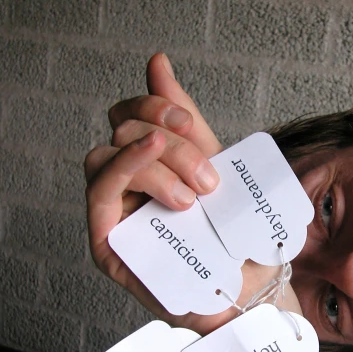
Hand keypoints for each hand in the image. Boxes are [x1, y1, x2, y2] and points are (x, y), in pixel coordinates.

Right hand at [84, 54, 301, 334]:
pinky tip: (151, 157)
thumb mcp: (218, 168)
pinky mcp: (106, 242)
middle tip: (208, 179)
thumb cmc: (234, 235)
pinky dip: (124, 167)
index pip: (129, 115)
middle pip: (121, 131)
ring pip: (106, 157)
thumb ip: (185, 121)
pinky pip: (99, 192)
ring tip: (192, 196)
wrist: (252, 289)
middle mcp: (127, 185)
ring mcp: (114, 212)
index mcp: (151, 164)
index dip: (154, 105)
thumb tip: (157, 62)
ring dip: (153, 164)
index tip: (187, 121)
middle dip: (169, 143)